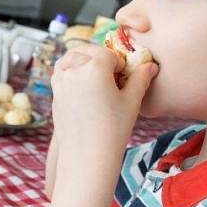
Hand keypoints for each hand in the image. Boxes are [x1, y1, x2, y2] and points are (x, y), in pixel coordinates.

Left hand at [51, 44, 157, 158]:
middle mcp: (74, 71)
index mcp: (94, 68)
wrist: (87, 155)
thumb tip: (151, 65)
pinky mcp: (55, 94)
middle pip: (86, 51)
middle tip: (109, 71)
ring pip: (68, 59)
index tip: (123, 75)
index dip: (118, 62)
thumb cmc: (114, 129)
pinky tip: (81, 85)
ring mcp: (60, 82)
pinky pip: (60, 74)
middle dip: (98, 57)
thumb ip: (140, 79)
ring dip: (80, 60)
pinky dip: (69, 72)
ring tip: (93, 73)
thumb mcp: (131, 101)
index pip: (108, 54)